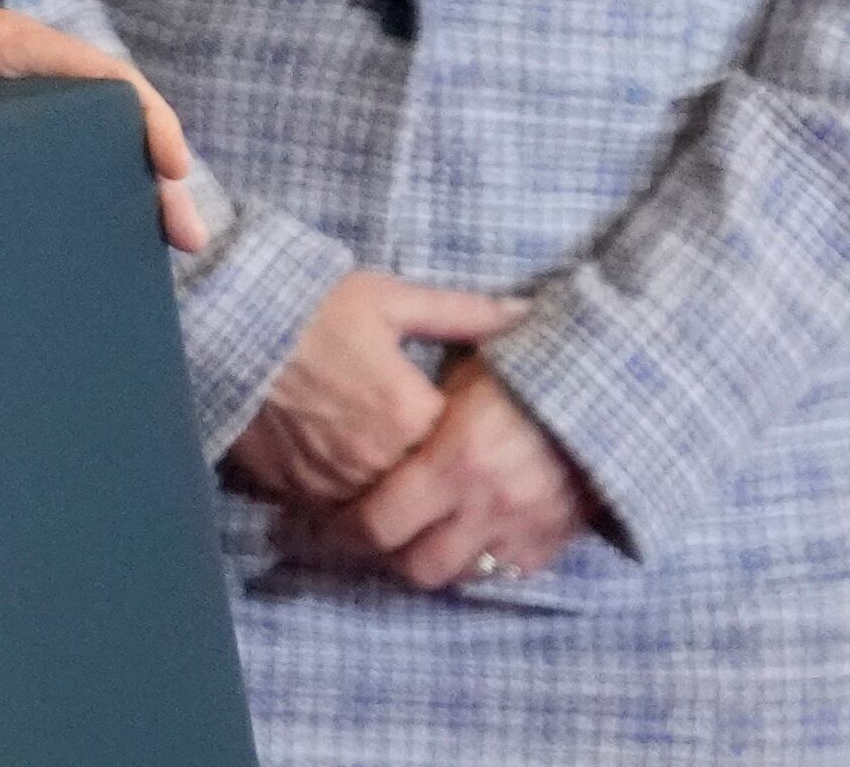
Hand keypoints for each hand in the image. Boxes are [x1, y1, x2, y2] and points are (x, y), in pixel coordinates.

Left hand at [0, 0, 203, 252]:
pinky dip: (61, 212)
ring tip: (147, 264)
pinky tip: (72, 261)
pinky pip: (32, 178)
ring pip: (75, 159)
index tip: (174, 168)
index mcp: (10, 45)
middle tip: (183, 239)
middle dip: (151, 178)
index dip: (148, 118)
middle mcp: (18, 79)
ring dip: (112, 202)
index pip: (102, 77)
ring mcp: (0, 115)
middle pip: (105, 127)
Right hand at [225, 272, 526, 508]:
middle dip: (436, 491)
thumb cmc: (313, 307)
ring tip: (402, 492)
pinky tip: (352, 487)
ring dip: (393, 505)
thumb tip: (525, 313)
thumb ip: (462, 313)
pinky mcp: (294, 487)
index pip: (463, 455)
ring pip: (382, 514)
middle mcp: (378, 459)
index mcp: (411, 415)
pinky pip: (336, 513)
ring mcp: (333, 479)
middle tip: (445, 482)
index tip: (478, 444)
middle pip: (426, 496)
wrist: (226, 322)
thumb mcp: (389, 299)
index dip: (470, 450)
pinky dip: (348, 506)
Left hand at [288, 355, 598, 589]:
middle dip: (388, 556)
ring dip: (435, 561)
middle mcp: (488, 505)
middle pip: (417, 567)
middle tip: (369, 538)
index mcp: (454, 461)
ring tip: (415, 539)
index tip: (329, 521)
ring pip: (462, 577)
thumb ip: (415, 396)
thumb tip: (365, 378)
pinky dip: (482, 563)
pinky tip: (465, 538)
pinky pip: (507, 575)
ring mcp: (525, 529)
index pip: (379, 523)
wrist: (613, 388)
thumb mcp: (465, 365)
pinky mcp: (556, 540)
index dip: (345, 530)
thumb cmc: (525, 369)